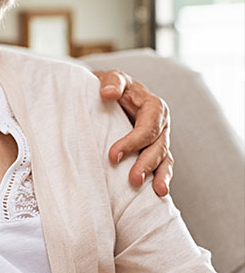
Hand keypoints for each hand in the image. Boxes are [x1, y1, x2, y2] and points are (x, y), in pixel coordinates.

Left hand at [93, 70, 172, 196]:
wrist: (108, 93)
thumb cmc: (111, 86)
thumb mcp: (112, 78)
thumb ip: (112, 82)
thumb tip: (107, 93)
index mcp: (153, 106)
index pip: (147, 126)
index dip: (133, 142)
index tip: (112, 155)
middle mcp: (160, 124)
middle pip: (158, 146)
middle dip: (147, 163)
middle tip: (133, 179)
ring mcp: (159, 139)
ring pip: (164, 159)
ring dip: (159, 176)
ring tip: (157, 192)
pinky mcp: (153, 151)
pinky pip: (161, 166)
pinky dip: (160, 178)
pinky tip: (158, 194)